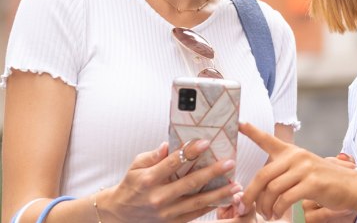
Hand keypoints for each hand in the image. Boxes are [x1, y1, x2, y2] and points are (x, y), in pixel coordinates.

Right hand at [100, 140, 242, 222]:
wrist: (120, 214)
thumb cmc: (131, 185)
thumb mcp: (135, 166)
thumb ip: (153, 156)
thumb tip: (170, 145)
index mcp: (148, 180)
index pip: (173, 163)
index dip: (190, 152)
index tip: (206, 142)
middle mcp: (158, 197)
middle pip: (190, 183)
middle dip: (212, 172)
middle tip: (229, 163)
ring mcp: (166, 212)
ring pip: (197, 202)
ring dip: (219, 193)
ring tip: (236, 185)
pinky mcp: (172, 222)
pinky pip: (195, 214)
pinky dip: (211, 206)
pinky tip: (225, 198)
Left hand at [240, 122, 356, 220]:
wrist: (352, 186)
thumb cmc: (325, 181)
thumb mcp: (304, 168)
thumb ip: (284, 171)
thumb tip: (261, 185)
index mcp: (292, 152)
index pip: (268, 140)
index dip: (252, 132)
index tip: (238, 124)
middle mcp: (297, 157)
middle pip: (263, 175)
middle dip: (251, 194)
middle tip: (245, 206)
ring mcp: (305, 169)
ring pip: (273, 189)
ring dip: (265, 206)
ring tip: (266, 214)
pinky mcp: (313, 183)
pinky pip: (286, 198)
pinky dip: (278, 209)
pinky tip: (277, 214)